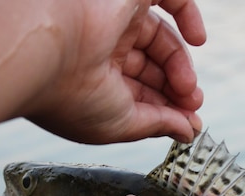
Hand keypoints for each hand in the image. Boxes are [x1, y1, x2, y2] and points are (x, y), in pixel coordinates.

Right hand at [27, 0, 205, 143]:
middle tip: (192, 105)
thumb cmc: (72, 97)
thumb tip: (187, 131)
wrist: (46, 54)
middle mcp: (103, 51)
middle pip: (153, 68)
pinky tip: (198, 40)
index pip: (140, 92)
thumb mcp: (122, 124)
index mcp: (94, 82)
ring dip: (182, 66)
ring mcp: (115, 22)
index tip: (189, 123)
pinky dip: (189, 15)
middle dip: (177, 90)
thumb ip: (158, 125)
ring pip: (161, 40)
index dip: (167, 107)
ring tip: (189, 89)